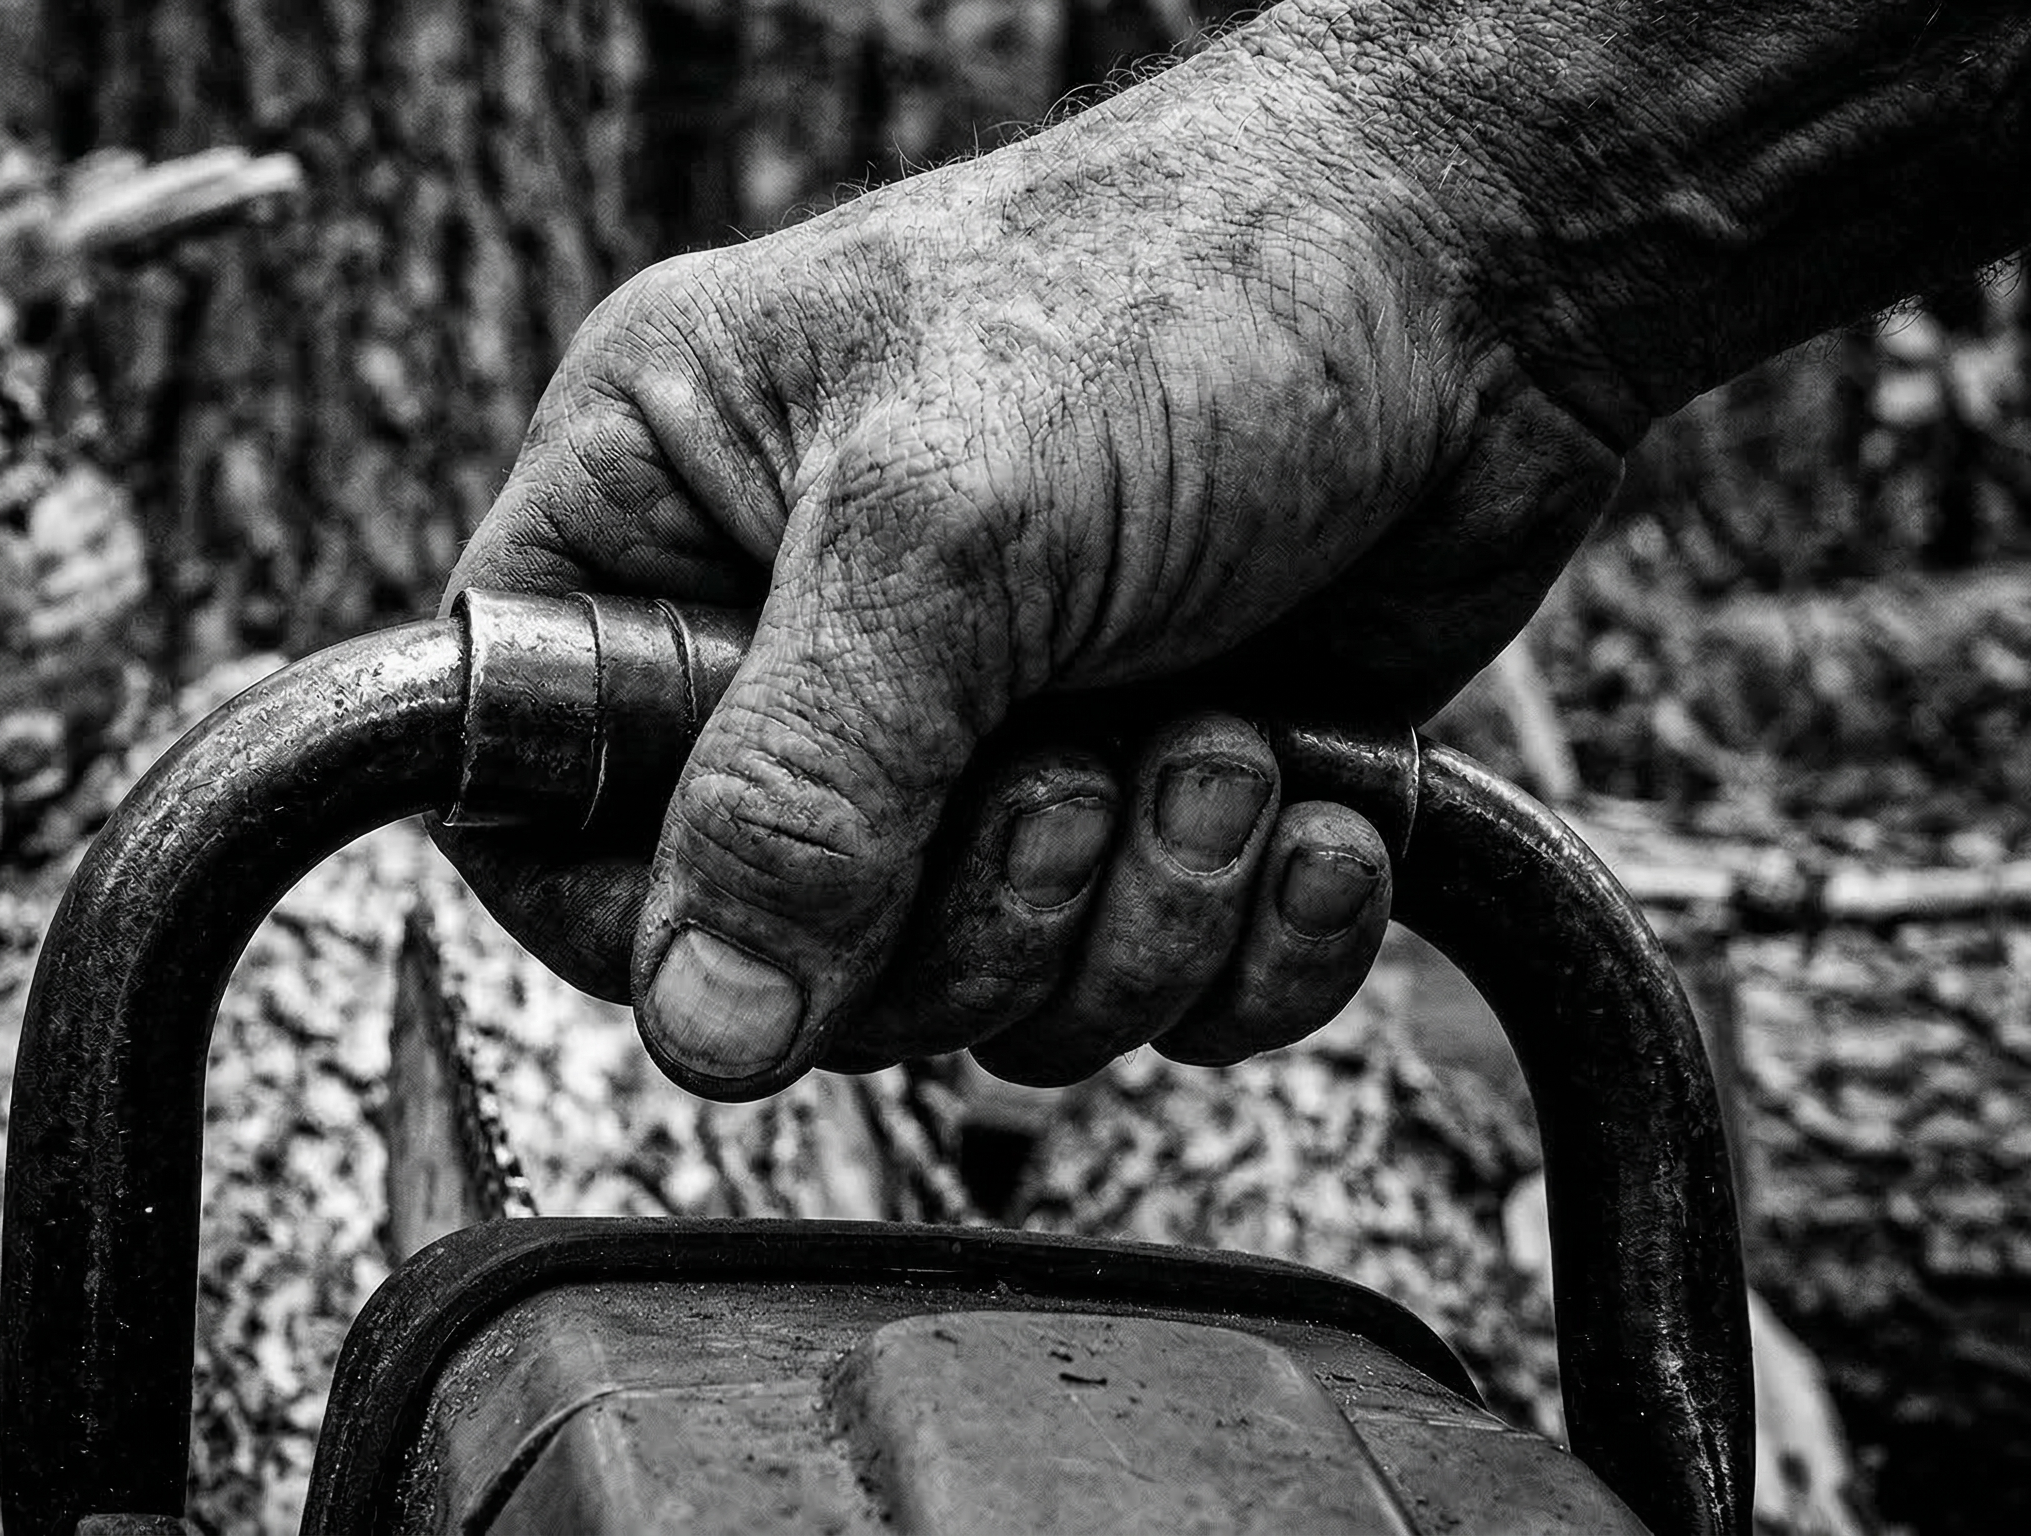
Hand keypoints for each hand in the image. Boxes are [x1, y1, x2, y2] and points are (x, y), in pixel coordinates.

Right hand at [437, 26, 1625, 1099]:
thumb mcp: (948, 529)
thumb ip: (802, 789)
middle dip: (972, 910)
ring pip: (981, 997)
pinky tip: (1311, 798)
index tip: (800, 917)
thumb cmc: (1189, 292)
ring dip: (1133, 913)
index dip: (649, 910)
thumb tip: (704, 1027)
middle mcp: (799, 644)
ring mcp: (974, 736)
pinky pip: (1147, 995)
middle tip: (1076, 772)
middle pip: (786, 950)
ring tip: (1222, 743)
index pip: (547, 799)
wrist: (1483, 265)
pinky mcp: (1138, 801)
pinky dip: (1249, 937)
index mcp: (666, 520)